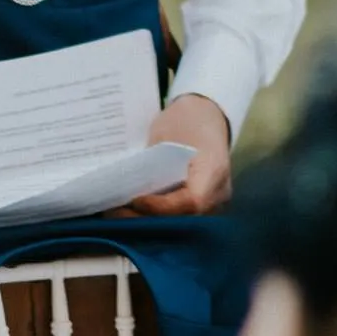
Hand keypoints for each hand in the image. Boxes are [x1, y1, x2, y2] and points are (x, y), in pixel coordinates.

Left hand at [129, 93, 232, 215]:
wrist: (208, 114)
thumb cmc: (185, 120)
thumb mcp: (164, 134)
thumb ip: (150, 162)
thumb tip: (123, 187)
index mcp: (213, 168)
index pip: (192, 201)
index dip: (161, 207)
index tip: (134, 200)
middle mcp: (219, 190)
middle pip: (186, 217)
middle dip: (150, 219)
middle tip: (117, 213)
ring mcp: (215, 199)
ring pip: (184, 221)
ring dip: (152, 220)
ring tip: (122, 214)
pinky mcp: (206, 203)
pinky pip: (184, 215)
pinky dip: (159, 216)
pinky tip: (136, 212)